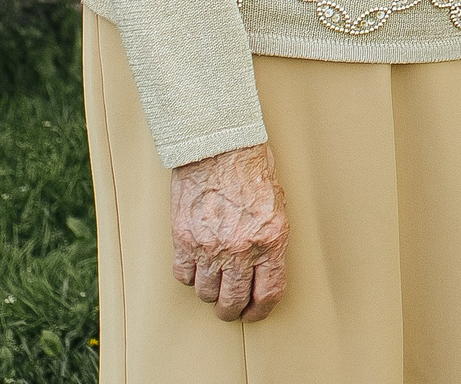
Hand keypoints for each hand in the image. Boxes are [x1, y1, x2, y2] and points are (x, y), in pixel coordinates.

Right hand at [168, 143, 289, 321]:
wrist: (220, 147)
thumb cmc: (251, 171)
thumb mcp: (277, 207)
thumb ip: (271, 241)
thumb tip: (264, 270)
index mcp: (270, 241)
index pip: (268, 293)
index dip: (260, 311)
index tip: (254, 313)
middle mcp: (241, 249)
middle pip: (233, 301)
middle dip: (232, 310)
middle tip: (230, 308)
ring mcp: (210, 247)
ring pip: (206, 293)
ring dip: (210, 293)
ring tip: (213, 284)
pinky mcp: (184, 240)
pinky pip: (183, 275)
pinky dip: (189, 275)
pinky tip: (196, 265)